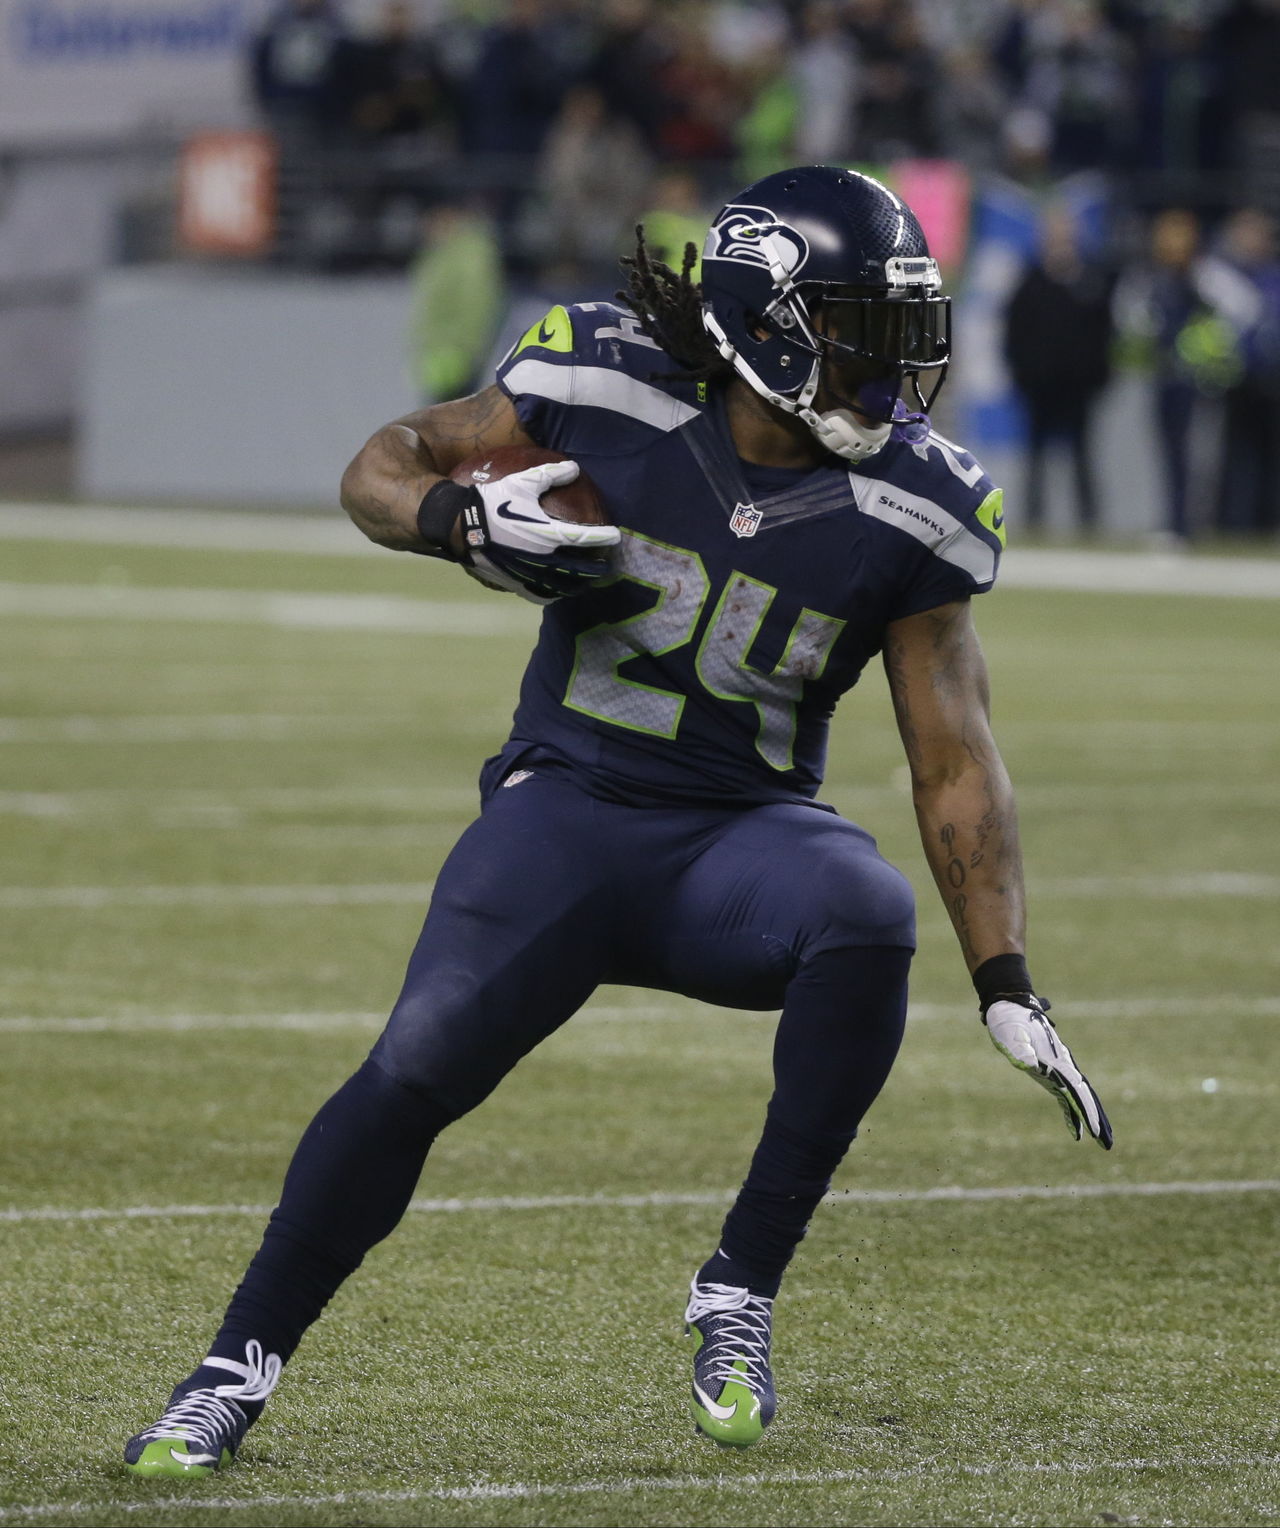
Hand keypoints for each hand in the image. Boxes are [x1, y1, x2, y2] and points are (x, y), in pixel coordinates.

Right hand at [459, 460, 619, 603]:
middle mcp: (542, 558)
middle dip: (597, 569)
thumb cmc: (493, 501)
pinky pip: (539, 595)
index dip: (603, 537)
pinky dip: (552, 596)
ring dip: (578, 586)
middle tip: (607, 567)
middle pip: (580, 570)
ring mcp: (529, 574)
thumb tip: (574, 467)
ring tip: (586, 584)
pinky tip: (557, 594)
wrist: (462, 525)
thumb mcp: (523, 482)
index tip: (615, 537)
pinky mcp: (515, 583)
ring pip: (562, 587)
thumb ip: (551, 474)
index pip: (584, 538)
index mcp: (548, 534)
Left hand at [984, 996, 1113, 1148]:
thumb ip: (1020, 1050)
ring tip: (1101, 1140)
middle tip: (1107, 1145)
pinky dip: (1072, 1110)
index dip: (1086, 1110)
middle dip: (1097, 1119)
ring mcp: (1057, 1067)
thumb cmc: (1009, 1019)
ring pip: (1080, 1096)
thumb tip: (1030, 1065)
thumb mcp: (1010, 1034)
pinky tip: (1075, 1128)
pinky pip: (1066, 1094)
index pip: (1077, 1090)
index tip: (1095, 1131)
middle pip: (1085, 1095)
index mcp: (1056, 1060)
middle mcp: (1062, 1065)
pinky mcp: (1049, 1070)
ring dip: (1090, 1116)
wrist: (1010, 1004)